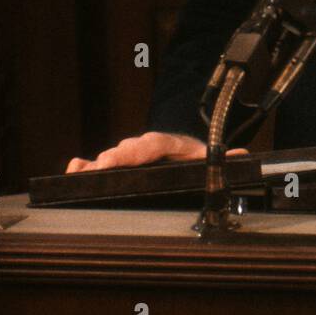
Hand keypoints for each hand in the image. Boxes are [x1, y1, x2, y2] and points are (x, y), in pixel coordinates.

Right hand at [64, 132, 248, 173]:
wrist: (182, 152)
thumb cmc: (192, 159)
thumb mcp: (208, 158)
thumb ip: (222, 159)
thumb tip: (241, 156)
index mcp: (170, 144)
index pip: (155, 143)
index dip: (139, 149)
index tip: (124, 156)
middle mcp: (148, 148)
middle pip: (130, 150)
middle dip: (116, 157)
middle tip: (102, 168)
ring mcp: (132, 156)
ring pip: (114, 157)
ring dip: (99, 163)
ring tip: (84, 171)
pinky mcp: (118, 167)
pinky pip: (101, 165)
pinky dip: (86, 167)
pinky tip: (74, 171)